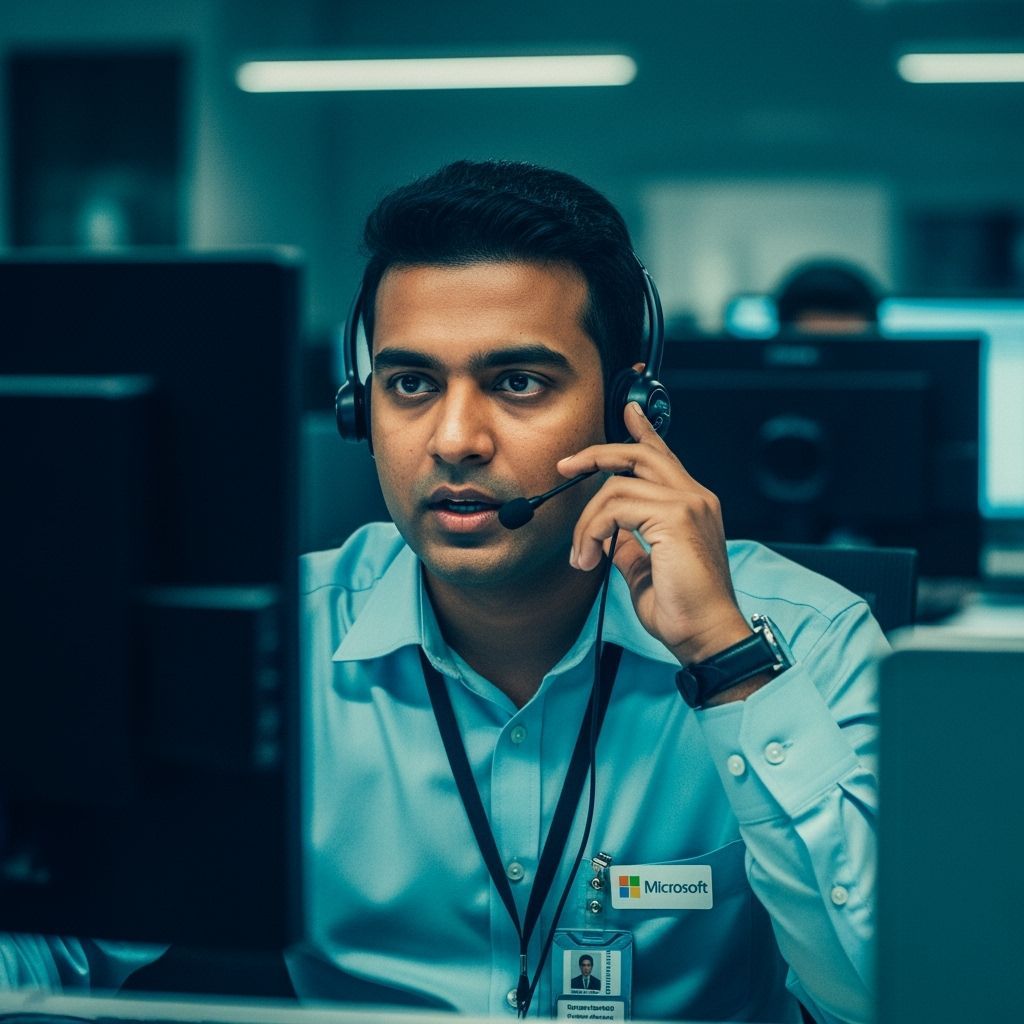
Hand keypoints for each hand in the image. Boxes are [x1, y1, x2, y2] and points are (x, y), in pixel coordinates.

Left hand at [559, 402, 752, 666]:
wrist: (706, 636)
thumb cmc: (684, 611)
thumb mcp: (646, 571)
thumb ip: (630, 546)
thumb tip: (609, 536)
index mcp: (693, 506)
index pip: (664, 457)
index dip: (644, 431)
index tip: (628, 411)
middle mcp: (695, 497)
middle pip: (639, 455)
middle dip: (597, 454)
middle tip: (566, 466)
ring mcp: (688, 504)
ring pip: (617, 486)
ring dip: (587, 521)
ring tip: (581, 555)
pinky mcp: (675, 517)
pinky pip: (615, 508)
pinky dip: (593, 531)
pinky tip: (589, 557)